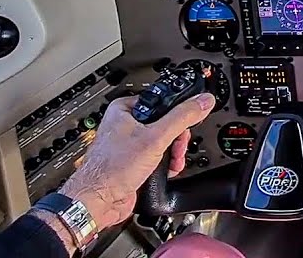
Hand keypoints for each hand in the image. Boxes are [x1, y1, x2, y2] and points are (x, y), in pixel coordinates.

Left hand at [59, 93, 215, 228]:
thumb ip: (182, 117)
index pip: (163, 100)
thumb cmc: (111, 169)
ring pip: (165, 141)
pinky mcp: (135, 160)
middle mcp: (127, 124)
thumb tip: (203, 101)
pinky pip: (159, 156)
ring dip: (174, 152)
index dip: (179, 112)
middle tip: (177, 145)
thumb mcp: (155, 137)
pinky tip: (165, 169)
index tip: (188, 121)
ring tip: (172, 160)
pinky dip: (166, 163)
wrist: (99, 201)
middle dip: (177, 138)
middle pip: (167, 122)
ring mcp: (131, 143)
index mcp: (126, 109)